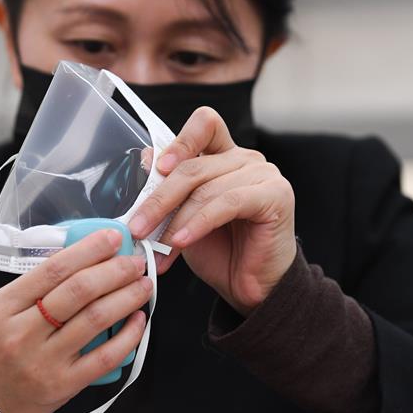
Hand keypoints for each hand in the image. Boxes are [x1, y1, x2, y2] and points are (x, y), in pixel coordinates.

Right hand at [0, 229, 151, 412]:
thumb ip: (24, 294)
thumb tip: (72, 264)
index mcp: (0, 309)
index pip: (53, 269)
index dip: (88, 249)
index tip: (111, 237)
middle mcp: (20, 334)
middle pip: (79, 290)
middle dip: (114, 270)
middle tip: (134, 260)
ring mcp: (42, 363)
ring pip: (96, 319)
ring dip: (127, 297)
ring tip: (143, 284)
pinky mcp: (60, 388)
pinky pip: (104, 358)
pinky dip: (127, 337)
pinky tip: (138, 322)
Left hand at [128, 107, 296, 317]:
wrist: (252, 287)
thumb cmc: (220, 251)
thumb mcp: (183, 218)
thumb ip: (169, 190)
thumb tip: (144, 160)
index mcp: (224, 155)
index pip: (204, 124)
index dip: (180, 142)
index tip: (158, 169)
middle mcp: (245, 159)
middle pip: (194, 165)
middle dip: (160, 199)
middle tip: (138, 226)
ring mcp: (263, 174)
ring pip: (206, 188)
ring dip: (176, 221)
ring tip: (158, 246)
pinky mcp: (275, 195)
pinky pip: (227, 203)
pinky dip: (199, 223)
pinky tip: (181, 242)